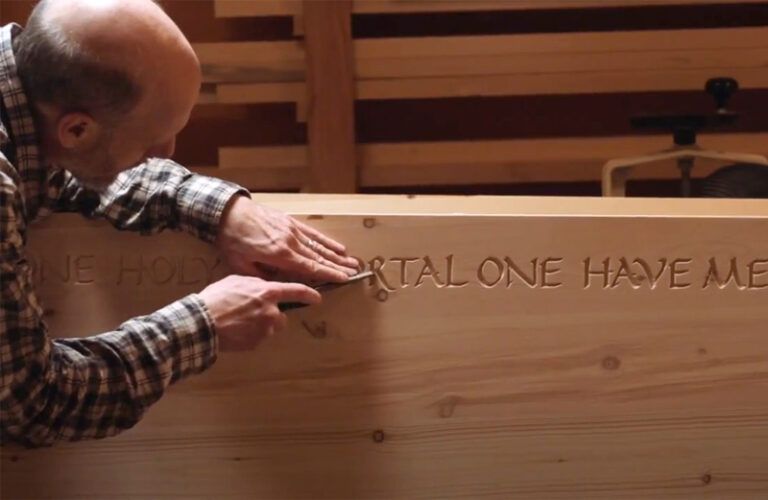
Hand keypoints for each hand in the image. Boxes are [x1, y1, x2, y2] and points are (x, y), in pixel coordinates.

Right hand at [198, 275, 320, 350]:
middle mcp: (272, 312)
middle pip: (281, 316)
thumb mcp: (237, 281)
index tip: (317, 298)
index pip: (296, 292)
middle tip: (250, 313)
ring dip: (261, 326)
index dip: (309, 295)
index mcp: (268, 293)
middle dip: (271, 315)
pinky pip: (258, 339)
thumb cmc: (217, 298)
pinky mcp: (256, 344)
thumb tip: (262, 288)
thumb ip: (255, 284)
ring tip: (239, 322)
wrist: (202, 322)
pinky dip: (250, 336)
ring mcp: (265, 330)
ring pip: (270, 328)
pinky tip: (236, 331)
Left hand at [216, 196, 359, 282]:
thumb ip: (262, 277)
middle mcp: (290, 242)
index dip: (329, 274)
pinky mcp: (290, 221)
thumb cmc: (232, 240)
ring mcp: (292, 230)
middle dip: (338, 266)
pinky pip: (312, 233)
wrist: (228, 212)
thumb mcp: (241, 265)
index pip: (310, 268)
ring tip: (352, 261)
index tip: (343, 279)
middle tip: (354, 273)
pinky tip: (337, 246)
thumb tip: (279, 285)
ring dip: (337, 254)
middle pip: (319, 256)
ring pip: (319, 245)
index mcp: (279, 255)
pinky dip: (326, 240)